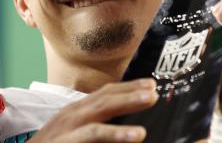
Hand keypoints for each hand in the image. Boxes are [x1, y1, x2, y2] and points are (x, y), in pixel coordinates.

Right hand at [28, 79, 157, 141]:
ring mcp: (67, 128)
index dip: (127, 87)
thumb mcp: (70, 134)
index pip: (104, 93)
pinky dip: (115, 133)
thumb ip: (91, 126)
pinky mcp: (66, 142)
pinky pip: (93, 135)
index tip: (150, 84)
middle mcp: (71, 115)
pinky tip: (136, 135)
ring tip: (150, 100)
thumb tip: (120, 127)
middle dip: (131, 90)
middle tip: (155, 88)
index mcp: (75, 112)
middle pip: (105, 96)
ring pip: (101, 110)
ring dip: (127, 102)